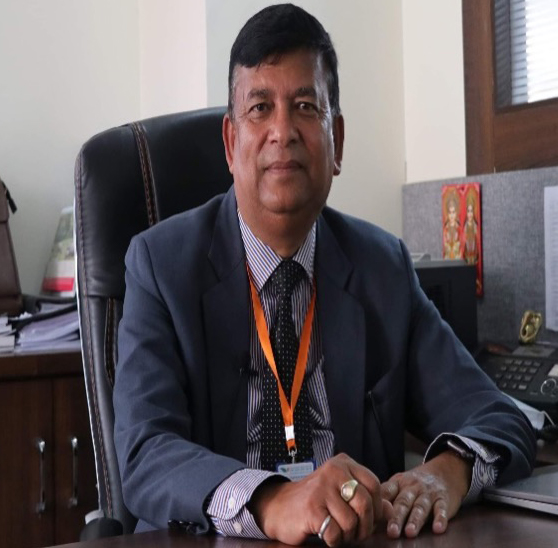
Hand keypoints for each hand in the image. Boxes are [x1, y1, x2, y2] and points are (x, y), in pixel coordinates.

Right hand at [248, 453, 392, 545]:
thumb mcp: (341, 493)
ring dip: (348, 535)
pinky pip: (335, 532)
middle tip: (357, 533)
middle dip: (365, 526)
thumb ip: (366, 498)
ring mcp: (321, 488)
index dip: (377, 507)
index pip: (374, 484)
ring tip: (339, 532)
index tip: (370, 518)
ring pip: (351, 521)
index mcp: (342, 463)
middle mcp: (333, 471)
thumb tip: (390, 510)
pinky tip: (325, 534)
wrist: (278, 507)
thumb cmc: (315, 501)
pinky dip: (334, 541)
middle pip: (365, 503)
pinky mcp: (311, 508)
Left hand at [381, 450, 471, 538]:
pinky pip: (442, 509)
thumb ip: (386, 498)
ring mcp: (428, 493)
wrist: (443, 472)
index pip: (386, 491)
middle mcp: (412, 487)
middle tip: (391, 531)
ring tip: (410, 532)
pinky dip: (440, 519)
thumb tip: (368, 514)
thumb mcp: (399, 485)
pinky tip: (437, 528)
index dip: (379, 503)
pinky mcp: (443, 499)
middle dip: (396, 517)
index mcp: (397, 483)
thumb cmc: (414, 484)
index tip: (372, 515)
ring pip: (420, 507)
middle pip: (403, 502)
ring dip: (415, 520)